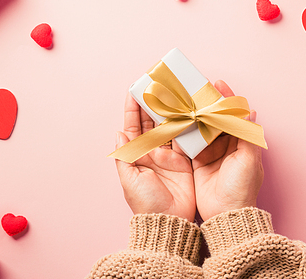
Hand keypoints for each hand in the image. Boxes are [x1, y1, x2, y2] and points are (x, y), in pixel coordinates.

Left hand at [114, 94, 195, 221]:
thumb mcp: (130, 181)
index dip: (133, 108)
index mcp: (136, 154)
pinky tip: (187, 109)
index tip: (134, 90)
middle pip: (151, 122)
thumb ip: (125, 156)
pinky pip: (184, 138)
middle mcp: (151, 151)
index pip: (133, 126)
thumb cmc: (145, 203)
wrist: (169, 221)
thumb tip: (119, 132)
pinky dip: (185, 124)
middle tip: (156, 84)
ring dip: (169, 110)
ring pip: (168, 126)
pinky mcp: (184, 160)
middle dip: (152, 103)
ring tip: (172, 91)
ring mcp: (168, 155)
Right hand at [192, 80, 263, 221]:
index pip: (233, 114)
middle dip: (206, 102)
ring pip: (201, 126)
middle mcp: (226, 143)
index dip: (226, 98)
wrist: (225, 214)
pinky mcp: (197, 160)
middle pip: (215, 117)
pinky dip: (184, 130)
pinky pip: (190, 141)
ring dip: (193, 113)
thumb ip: (248, 135)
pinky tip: (175, 118)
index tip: (217, 83)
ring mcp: (211, 151)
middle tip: (194, 88)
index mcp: (240, 141)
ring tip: (183, 98)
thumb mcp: (248, 160)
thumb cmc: (241, 187)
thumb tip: (251, 111)